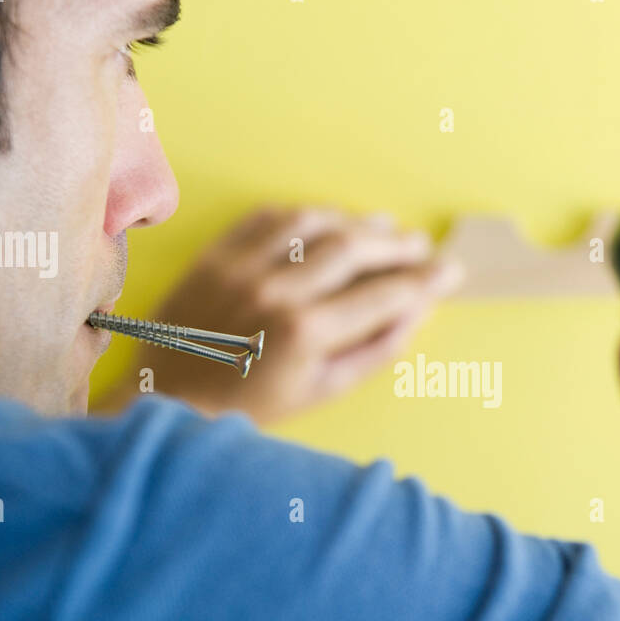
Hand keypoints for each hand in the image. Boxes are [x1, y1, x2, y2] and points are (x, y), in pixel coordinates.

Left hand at [122, 207, 462, 423]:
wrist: (169, 400)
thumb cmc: (251, 406)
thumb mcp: (323, 391)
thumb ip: (375, 349)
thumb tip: (418, 311)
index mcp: (306, 332)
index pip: (385, 293)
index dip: (425, 280)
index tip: (450, 272)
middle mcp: (276, 290)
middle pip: (355, 248)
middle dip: (397, 245)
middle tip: (422, 247)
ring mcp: (242, 265)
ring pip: (315, 223)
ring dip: (355, 221)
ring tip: (383, 228)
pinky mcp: (215, 253)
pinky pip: (270, 217)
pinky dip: (306, 214)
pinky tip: (327, 221)